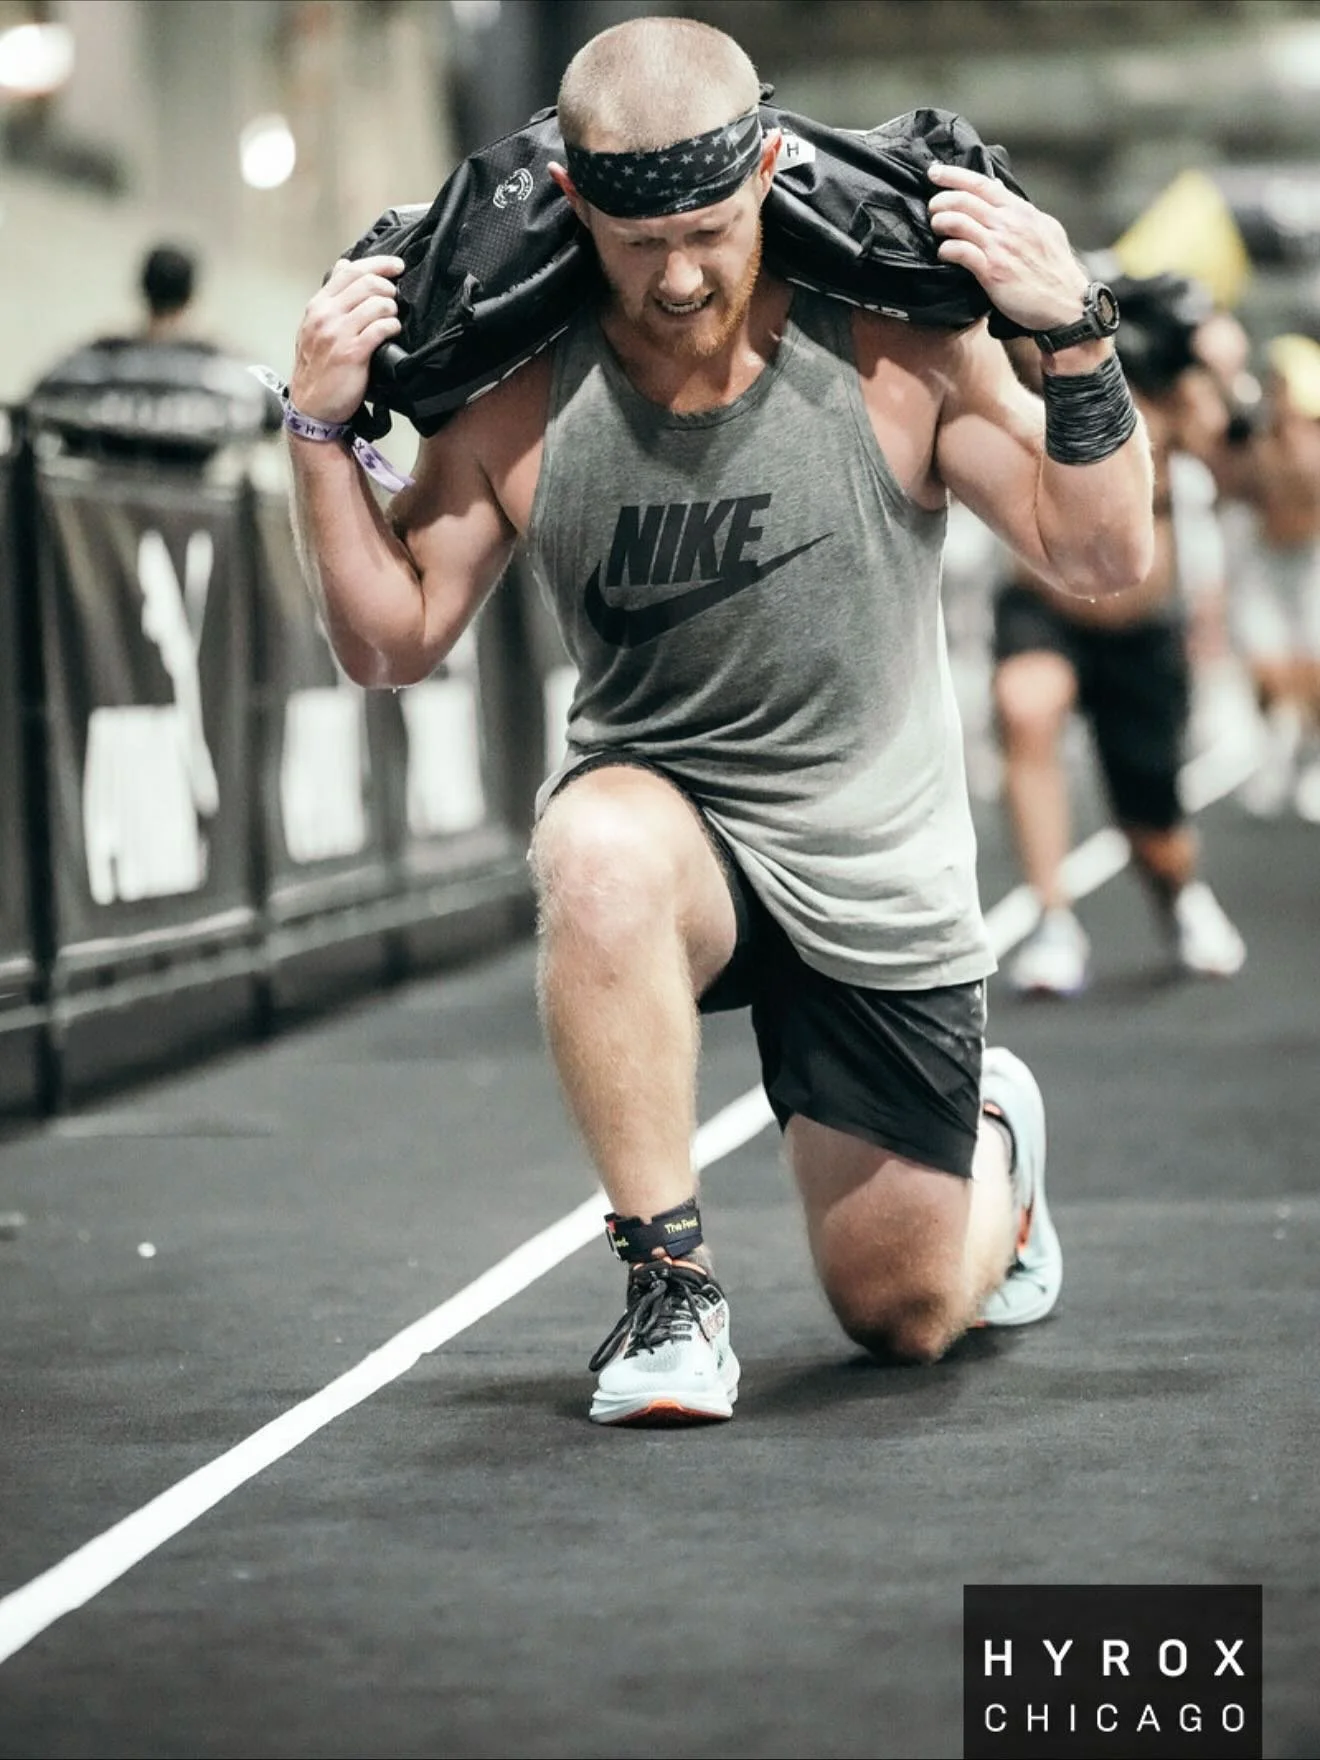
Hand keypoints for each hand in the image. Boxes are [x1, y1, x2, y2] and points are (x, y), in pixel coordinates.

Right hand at [289, 255, 404, 423]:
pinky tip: (393, 332)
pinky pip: (380, 328)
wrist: (312, 407)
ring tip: (392, 318)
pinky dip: (392, 326)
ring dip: (391, 308)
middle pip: (366, 282)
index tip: (397, 265)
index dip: (378, 263)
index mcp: (317, 306)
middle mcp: (325, 315)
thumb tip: (344, 265)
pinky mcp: (352, 353)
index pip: (349, 270)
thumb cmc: (318, 369)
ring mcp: (337, 334)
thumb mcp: (316, 327)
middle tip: (396, 297)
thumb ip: (332, 298)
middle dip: (388, 286)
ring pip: (376, 303)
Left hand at [927, 163, 1088, 333]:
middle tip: (933, 207)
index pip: (983, 183)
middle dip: (941, 200)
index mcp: (1021, 211)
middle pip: (965, 200)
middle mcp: (1009, 224)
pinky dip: (946, 249)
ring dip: (940, 222)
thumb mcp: (1044, 228)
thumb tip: (998, 187)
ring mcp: (1000, 246)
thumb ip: (1020, 209)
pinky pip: (960, 251)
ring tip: (936, 227)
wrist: (1066, 302)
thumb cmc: (1055, 269)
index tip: (935, 172)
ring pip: (958, 222)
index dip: (955, 175)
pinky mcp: (992, 270)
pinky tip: (944, 253)